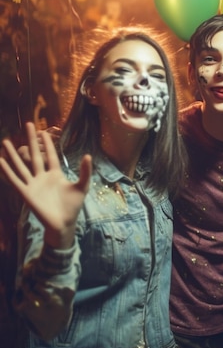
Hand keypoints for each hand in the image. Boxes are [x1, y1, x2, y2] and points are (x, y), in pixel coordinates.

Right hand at [0, 122, 91, 248]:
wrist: (64, 223)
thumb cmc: (73, 206)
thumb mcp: (82, 186)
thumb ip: (84, 172)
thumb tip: (88, 155)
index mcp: (55, 174)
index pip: (50, 155)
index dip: (47, 144)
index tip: (44, 131)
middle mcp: (42, 177)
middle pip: (34, 155)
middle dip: (31, 141)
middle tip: (28, 124)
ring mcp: (33, 184)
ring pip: (21, 166)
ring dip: (13, 154)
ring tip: (6, 141)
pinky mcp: (26, 193)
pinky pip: (15, 180)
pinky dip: (7, 171)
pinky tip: (0, 161)